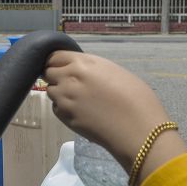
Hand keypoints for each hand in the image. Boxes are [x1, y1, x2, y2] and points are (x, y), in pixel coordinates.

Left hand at [44, 51, 183, 177]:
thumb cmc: (137, 98)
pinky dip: (63, 108)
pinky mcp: (65, 119)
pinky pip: (56, 108)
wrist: (138, 129)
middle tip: (70, 82)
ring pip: (51, 91)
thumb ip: (91, 69)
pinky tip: (79, 111)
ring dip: (59, 92)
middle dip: (55, 75)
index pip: (54, 56)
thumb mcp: (114, 71)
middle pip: (48, 73)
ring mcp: (64, 100)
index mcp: (83, 63)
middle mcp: (69, 79)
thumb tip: (82, 71)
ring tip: (77, 98)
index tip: (61, 65)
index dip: (56, 61)